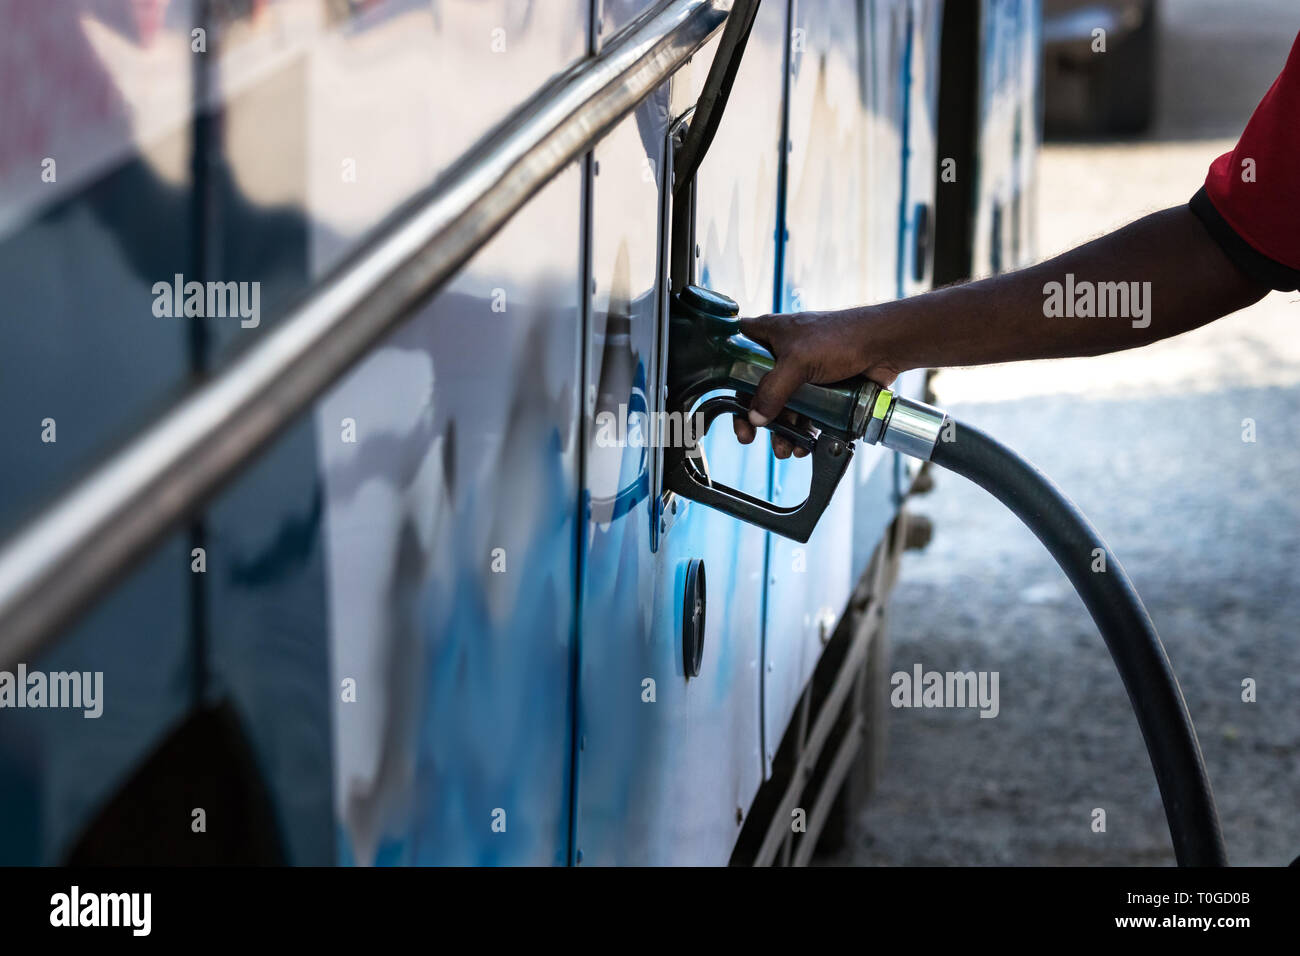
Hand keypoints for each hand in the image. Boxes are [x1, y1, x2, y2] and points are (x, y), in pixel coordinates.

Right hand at [732, 306, 902, 457]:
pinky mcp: (821, 390)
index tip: (725, 398)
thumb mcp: (797, 362)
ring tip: (784, 449)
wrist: (884, 347)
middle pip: (756, 388)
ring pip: (781, 407)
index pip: (736, 350)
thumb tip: (755, 418)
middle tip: (749, 436)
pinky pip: (804, 415)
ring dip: (780, 431)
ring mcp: (802, 373)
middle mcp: (782, 354)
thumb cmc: (841, 338)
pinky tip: (803, 446)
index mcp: (770, 335)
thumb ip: (772, 391)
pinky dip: (801, 432)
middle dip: (754, 416)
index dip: (726, 373)